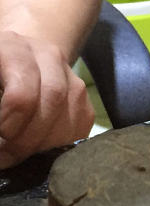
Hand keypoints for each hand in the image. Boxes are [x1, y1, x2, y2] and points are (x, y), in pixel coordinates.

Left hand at [0, 31, 93, 167]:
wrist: (18, 57)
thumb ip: (0, 101)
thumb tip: (0, 137)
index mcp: (14, 48)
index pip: (22, 95)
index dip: (10, 125)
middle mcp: (48, 57)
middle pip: (51, 104)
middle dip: (27, 140)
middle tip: (7, 157)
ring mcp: (71, 77)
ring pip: (70, 117)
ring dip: (44, 145)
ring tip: (21, 155)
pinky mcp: (84, 97)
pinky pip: (80, 126)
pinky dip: (60, 144)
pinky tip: (39, 149)